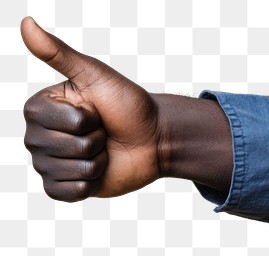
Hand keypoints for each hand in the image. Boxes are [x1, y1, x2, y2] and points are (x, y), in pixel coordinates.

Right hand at [21, 17, 160, 201]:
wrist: (155, 137)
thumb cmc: (129, 104)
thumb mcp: (96, 75)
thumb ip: (59, 54)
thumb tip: (25, 23)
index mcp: (42, 109)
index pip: (49, 122)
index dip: (84, 119)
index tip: (97, 110)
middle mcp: (39, 137)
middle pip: (55, 149)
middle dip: (92, 141)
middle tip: (105, 132)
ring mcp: (52, 163)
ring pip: (64, 170)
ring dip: (95, 161)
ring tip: (105, 148)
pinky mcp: (65, 186)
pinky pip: (66, 192)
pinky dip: (90, 182)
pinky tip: (100, 169)